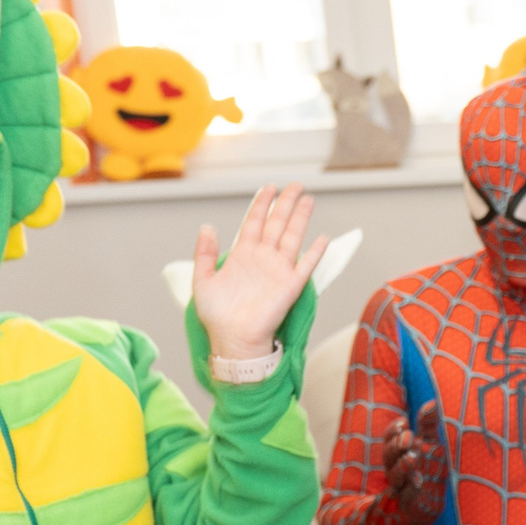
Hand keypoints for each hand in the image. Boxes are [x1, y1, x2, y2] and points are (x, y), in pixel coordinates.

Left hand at [192, 184, 327, 363]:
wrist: (233, 338)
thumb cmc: (217, 315)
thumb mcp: (202, 279)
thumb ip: (205, 252)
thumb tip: (208, 227)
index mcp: (242, 255)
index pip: (254, 222)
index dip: (261, 204)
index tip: (269, 188)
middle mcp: (263, 259)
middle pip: (277, 224)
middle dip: (286, 204)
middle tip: (296, 186)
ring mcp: (278, 270)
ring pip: (292, 237)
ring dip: (300, 219)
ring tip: (308, 200)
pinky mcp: (290, 285)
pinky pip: (306, 265)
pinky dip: (315, 252)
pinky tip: (322, 238)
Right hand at [381, 401, 445, 520]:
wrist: (424, 511)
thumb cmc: (427, 475)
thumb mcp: (430, 449)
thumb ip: (428, 427)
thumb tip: (431, 402)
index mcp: (399, 456)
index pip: (390, 440)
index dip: (393, 431)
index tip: (404, 422)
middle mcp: (397, 472)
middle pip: (389, 456)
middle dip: (397, 445)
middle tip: (408, 436)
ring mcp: (402, 491)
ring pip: (395, 477)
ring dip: (403, 466)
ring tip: (413, 457)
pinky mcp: (410, 507)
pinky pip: (407, 498)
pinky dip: (411, 490)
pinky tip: (418, 482)